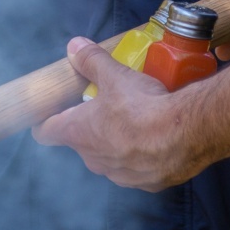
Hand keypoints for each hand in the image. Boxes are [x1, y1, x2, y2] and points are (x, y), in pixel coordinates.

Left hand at [32, 38, 213, 190]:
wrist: (185, 135)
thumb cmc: (142, 106)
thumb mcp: (115, 76)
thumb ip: (91, 60)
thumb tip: (74, 46)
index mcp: (78, 134)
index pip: (45, 133)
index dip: (45, 121)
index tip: (50, 112)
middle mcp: (93, 160)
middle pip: (81, 143)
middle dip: (90, 126)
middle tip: (106, 106)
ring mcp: (119, 175)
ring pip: (110, 158)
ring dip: (117, 143)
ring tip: (136, 121)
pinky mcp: (146, 183)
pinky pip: (137, 169)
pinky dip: (143, 157)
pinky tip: (157, 140)